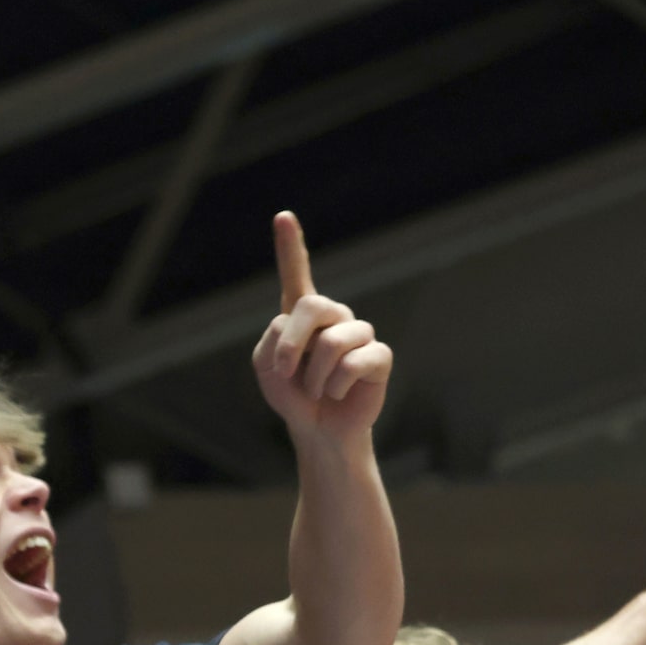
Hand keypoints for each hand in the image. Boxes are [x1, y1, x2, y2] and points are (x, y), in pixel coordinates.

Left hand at [252, 212, 390, 445]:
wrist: (316, 429)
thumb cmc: (292, 396)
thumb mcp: (266, 367)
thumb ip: (275, 338)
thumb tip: (307, 330)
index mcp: (303, 315)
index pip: (297, 274)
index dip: (290, 245)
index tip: (282, 215)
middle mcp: (334, 317)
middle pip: (313, 306)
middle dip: (291, 344)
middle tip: (284, 372)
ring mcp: (359, 334)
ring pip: (332, 341)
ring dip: (312, 376)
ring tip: (316, 389)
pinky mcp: (379, 357)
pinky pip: (353, 363)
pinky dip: (334, 386)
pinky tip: (337, 393)